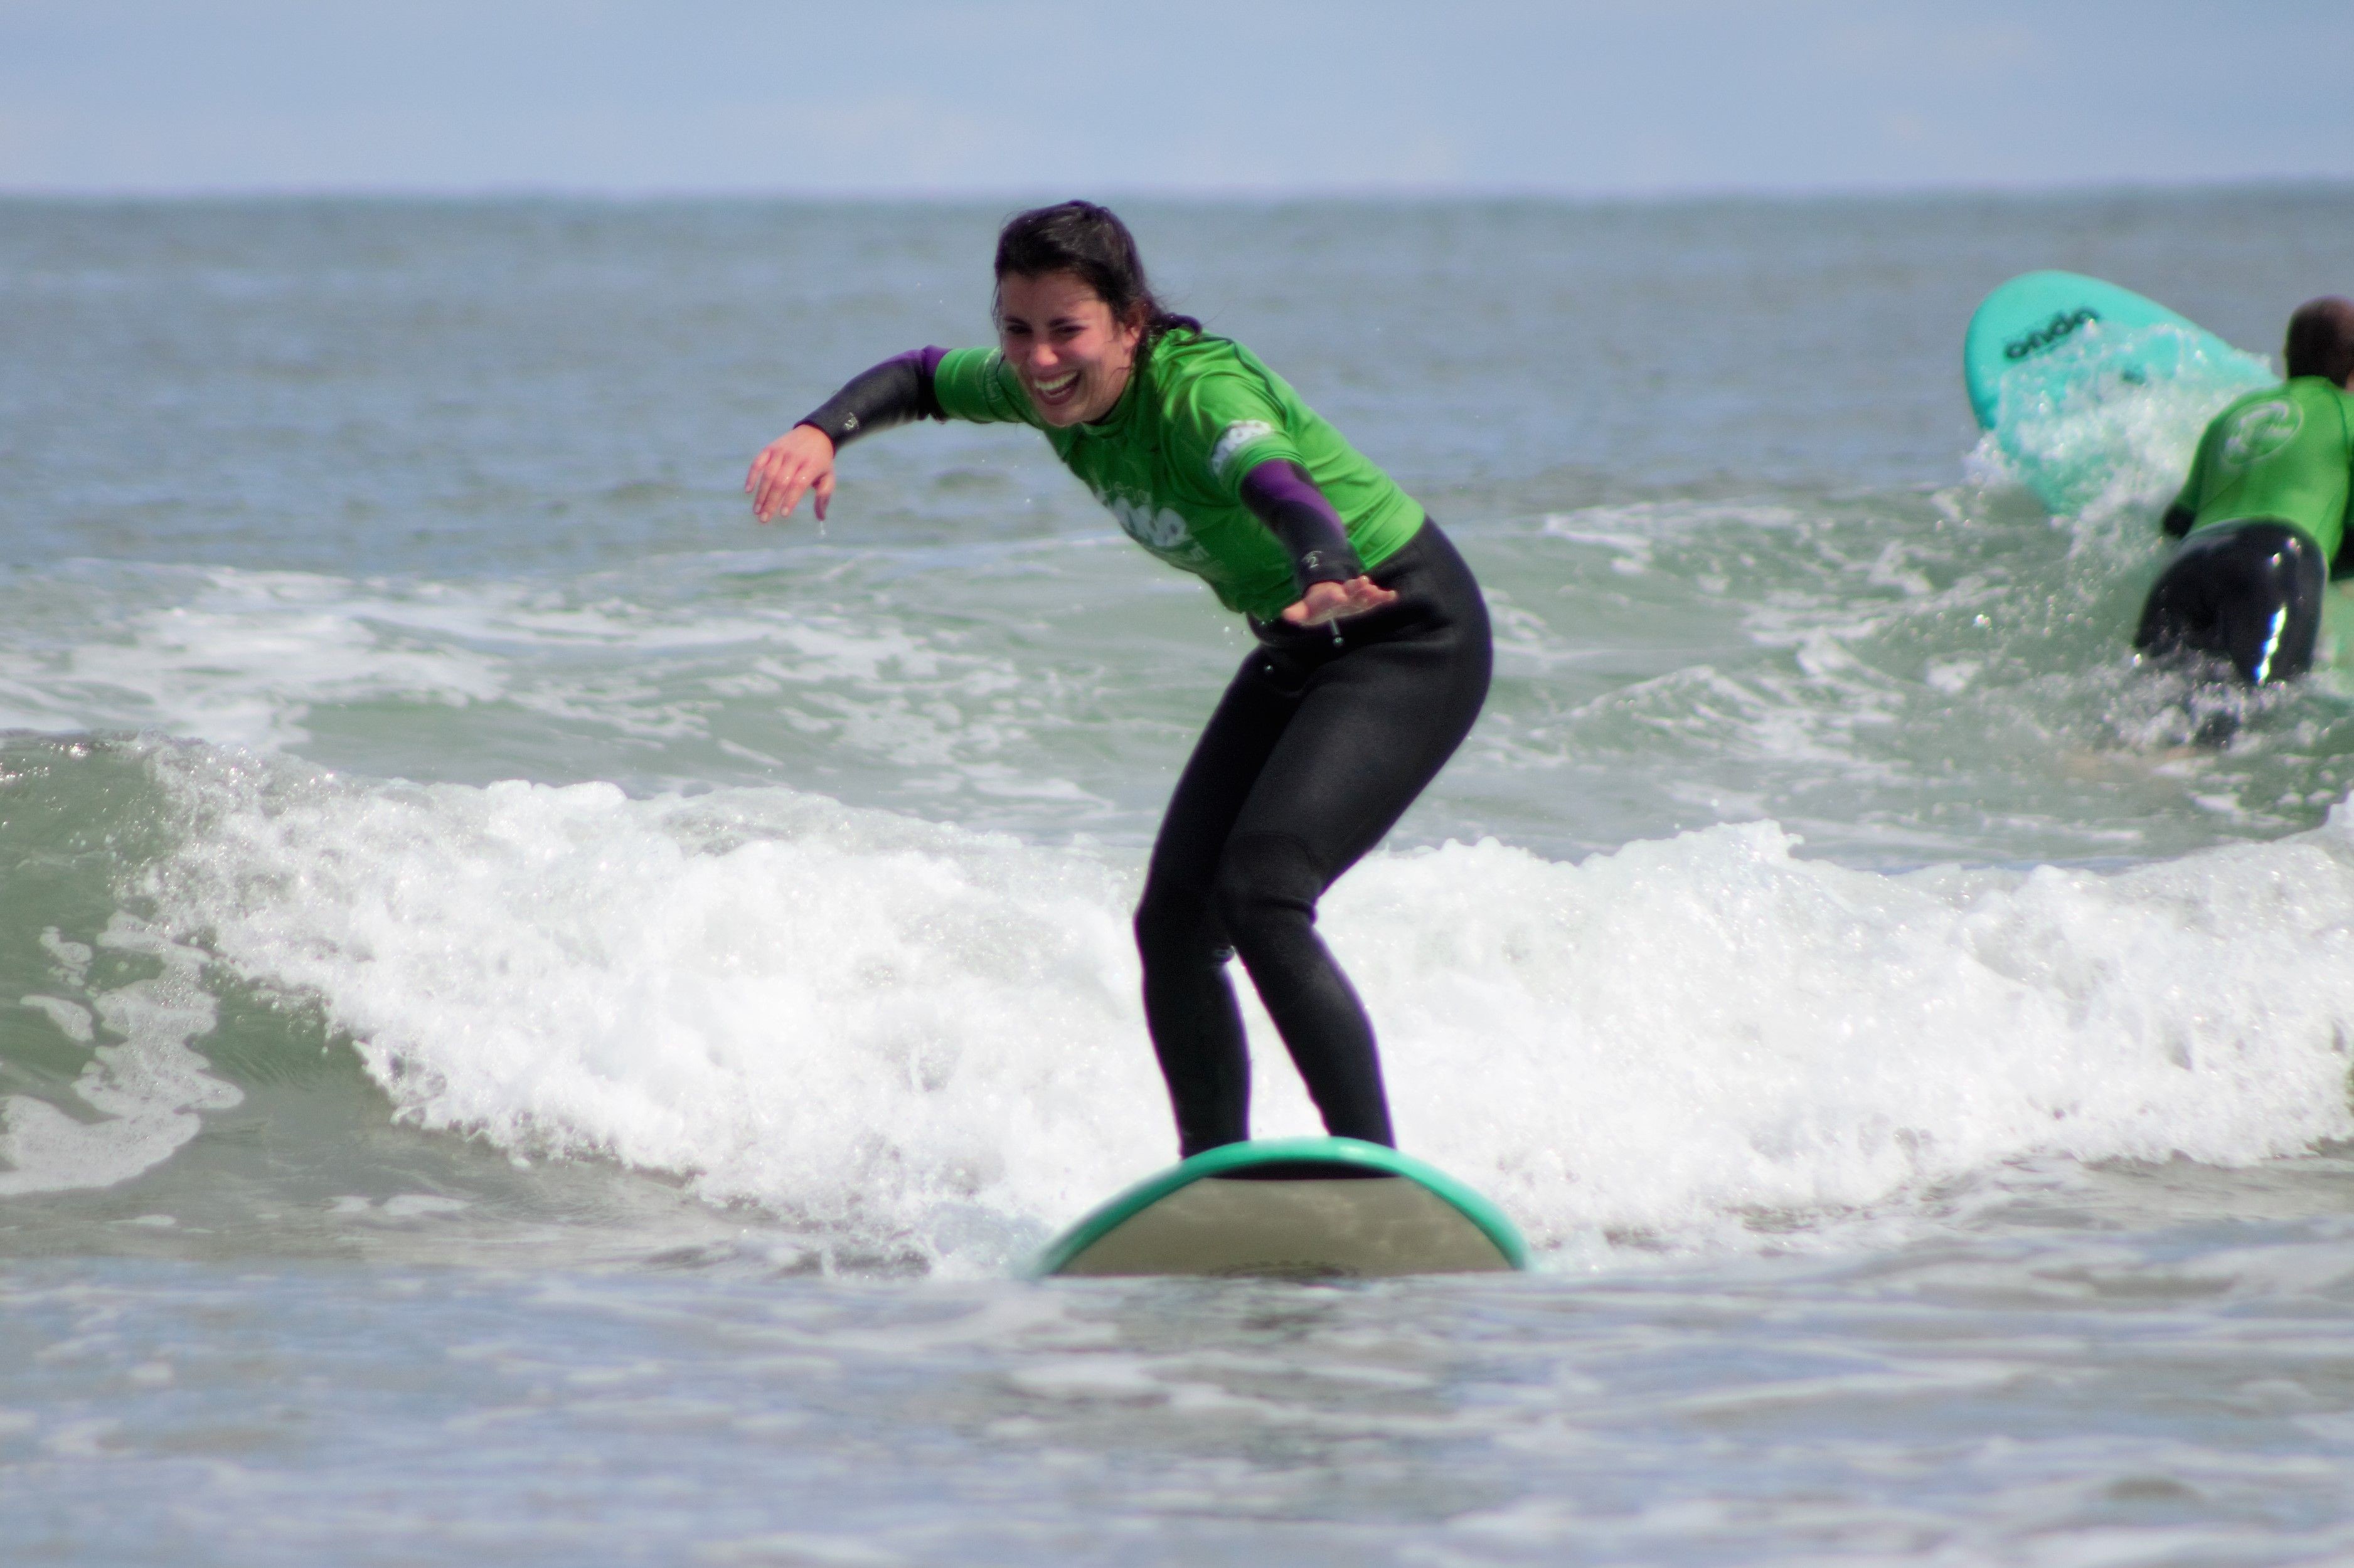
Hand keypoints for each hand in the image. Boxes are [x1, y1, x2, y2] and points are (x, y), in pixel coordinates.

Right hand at [745, 425, 836, 522]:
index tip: (783, 514)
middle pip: (780, 482)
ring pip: (768, 474)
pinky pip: (758, 462)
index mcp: (811, 465)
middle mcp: (794, 457)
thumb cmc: (822, 461)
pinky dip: (752, 476)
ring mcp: (781, 452)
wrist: (815, 432)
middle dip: (771, 502)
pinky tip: (748, 491)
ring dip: (761, 494)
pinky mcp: (770, 448)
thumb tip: (820, 518)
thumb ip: (824, 496)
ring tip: (757, 510)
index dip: (790, 499)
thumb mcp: (828, 476)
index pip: (798, 484)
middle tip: (764, 519)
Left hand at [1279, 576, 1397, 626]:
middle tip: (1363, 583)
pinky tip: (1392, 596)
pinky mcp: (1366, 603)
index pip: (1331, 597)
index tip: (1338, 595)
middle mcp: (1345, 597)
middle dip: (1356, 589)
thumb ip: (1298, 612)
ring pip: (1364, 595)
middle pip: (1351, 592)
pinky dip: (1383, 598)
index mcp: (1329, 598)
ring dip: (1371, 593)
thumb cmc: (1317, 606)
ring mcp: (1356, 599)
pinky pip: (1376, 600)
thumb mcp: (1306, 609)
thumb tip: (1286, 616)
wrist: (1329, 595)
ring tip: (1377, 591)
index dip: (1334, 596)